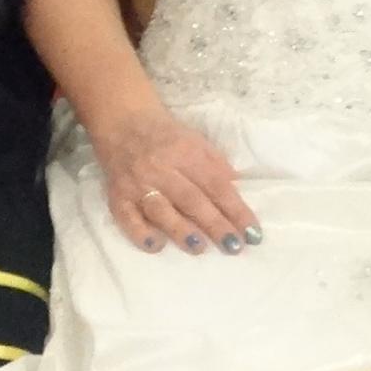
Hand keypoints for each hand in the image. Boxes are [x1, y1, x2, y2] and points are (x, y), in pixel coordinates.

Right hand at [91, 100, 259, 255]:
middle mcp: (161, 169)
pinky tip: (155, 245)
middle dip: (215, 225)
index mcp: (186, 153)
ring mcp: (137, 184)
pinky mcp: (117, 195)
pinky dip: (140, 233)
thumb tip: (238, 190)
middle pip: (192, 200)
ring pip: (161, 210)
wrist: (122, 122)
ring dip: (180, 230)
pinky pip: (127, 217)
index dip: (236, 210)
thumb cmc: (167, 137)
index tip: (253, 234)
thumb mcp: (197, 142)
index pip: (216, 186)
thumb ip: (217, 166)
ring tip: (199, 248)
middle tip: (234, 247)